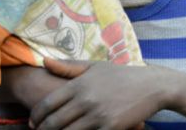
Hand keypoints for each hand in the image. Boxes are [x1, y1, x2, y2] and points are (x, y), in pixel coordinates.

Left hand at [30, 61, 161, 129]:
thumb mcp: (95, 66)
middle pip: (53, 123)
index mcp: (79, 84)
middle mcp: (86, 99)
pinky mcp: (110, 127)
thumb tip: (44, 62)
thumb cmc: (122, 75)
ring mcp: (98, 115)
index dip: (35, 117)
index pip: (46, 105)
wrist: (152, 86)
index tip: (33, 123)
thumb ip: (69, 66)